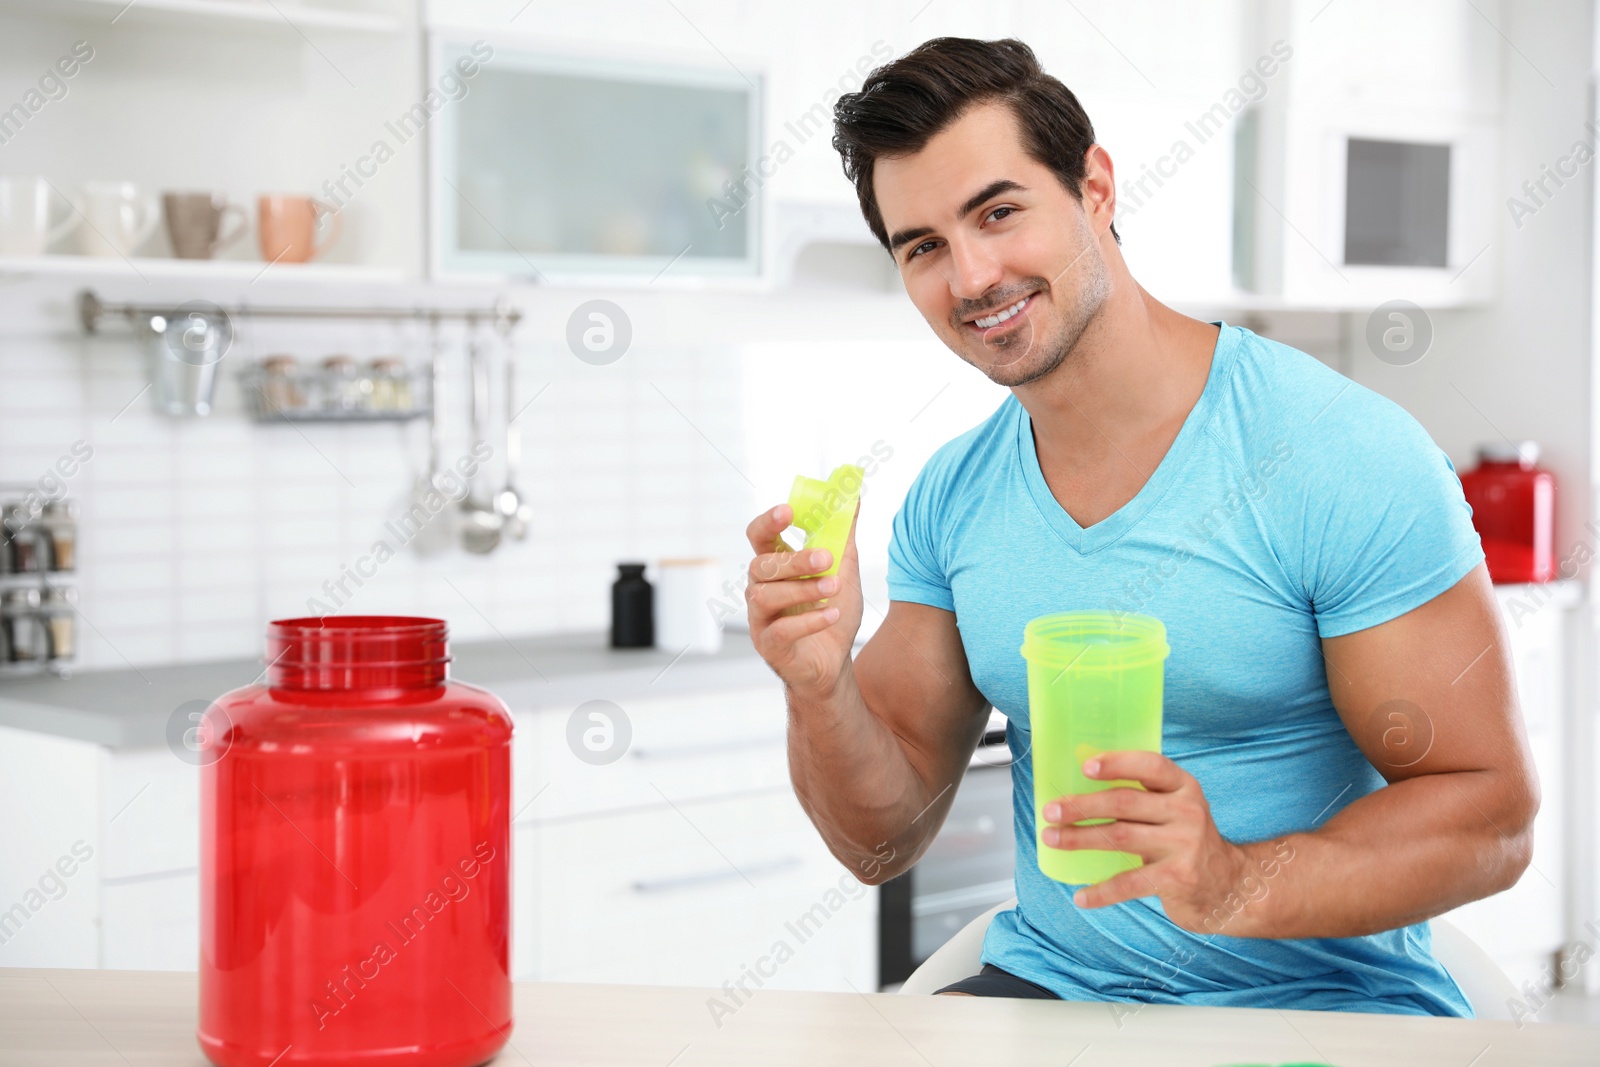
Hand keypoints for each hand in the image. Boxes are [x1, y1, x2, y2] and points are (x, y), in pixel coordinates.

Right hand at [743, 500, 863, 698]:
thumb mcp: (843, 570)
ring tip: (834, 588)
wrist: (834, 662)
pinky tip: (832, 615)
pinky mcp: (769, 645)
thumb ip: (844, 535)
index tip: (790, 511)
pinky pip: (781, 630)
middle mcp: (760, 588)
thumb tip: (854, 497)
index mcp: (775, 565)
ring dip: (803, 589)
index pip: (760, 536)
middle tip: (825, 558)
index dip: (769, 521)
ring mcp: (760, 618)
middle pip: (761, 565)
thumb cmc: (832, 612)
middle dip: (793, 560)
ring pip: (767, 596)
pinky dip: (809, 621)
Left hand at [1040, 751, 1262, 933]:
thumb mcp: (1176, 809)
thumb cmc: (1186, 840)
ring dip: (1079, 839)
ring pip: (1120, 837)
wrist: (1228, 885)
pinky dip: (1102, 891)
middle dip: (1082, 806)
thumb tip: (1079, 788)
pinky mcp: (1178, 878)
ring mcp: (1184, 845)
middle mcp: (1187, 811)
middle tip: (1050, 810)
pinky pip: (1130, 883)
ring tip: (1051, 839)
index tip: (1085, 767)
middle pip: (1125, 803)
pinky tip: (1080, 897)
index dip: (1118, 763)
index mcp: (1184, 787)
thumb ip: (1144, 796)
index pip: (1151, 765)